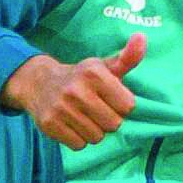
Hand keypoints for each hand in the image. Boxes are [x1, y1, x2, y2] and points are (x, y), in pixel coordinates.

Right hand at [10, 33, 144, 145]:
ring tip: (83, 116)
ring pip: (96, 137)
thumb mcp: (104, 66)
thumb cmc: (81, 77)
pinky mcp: (49, 125)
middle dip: (109, 119)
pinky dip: (78, 139)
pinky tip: (71, 124)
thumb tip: (142, 37)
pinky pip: (79, 145)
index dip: (122, 105)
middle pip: (114, 124)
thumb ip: (128, 57)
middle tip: (96, 109)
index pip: (128, 106)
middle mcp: (77, 90)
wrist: (39, 83)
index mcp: (94, 73)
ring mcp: (61, 108)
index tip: (110, 98)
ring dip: (94, 131)